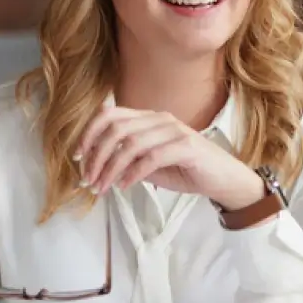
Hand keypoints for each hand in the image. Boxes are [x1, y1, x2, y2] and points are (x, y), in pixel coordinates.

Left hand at [76, 105, 263, 208]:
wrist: (224, 179)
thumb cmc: (187, 170)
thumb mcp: (150, 163)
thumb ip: (128, 159)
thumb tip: (97, 167)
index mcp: (149, 118)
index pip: (110, 114)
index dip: (89, 133)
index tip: (78, 157)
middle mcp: (160, 118)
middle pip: (116, 128)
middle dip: (96, 155)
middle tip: (88, 179)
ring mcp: (175, 130)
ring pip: (131, 144)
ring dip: (111, 168)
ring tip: (102, 188)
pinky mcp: (187, 147)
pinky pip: (151, 158)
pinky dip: (133, 173)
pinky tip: (125, 186)